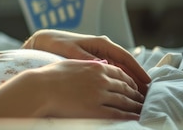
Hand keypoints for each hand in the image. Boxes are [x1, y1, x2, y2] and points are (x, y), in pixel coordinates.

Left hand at [23, 29, 150, 93]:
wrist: (45, 41)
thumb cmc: (57, 44)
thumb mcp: (72, 51)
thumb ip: (87, 59)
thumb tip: (103, 66)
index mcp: (101, 43)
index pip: (125, 57)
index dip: (137, 70)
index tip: (147, 81)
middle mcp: (103, 48)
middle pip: (125, 64)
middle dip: (137, 78)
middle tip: (146, 94)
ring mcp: (100, 54)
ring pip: (120, 69)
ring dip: (129, 80)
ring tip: (138, 95)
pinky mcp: (94, 61)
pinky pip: (111, 71)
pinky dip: (118, 80)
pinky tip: (122, 91)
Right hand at [29, 59, 144, 118]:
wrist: (39, 88)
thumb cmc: (50, 75)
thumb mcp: (71, 63)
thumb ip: (88, 64)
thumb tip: (100, 65)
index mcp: (96, 66)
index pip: (120, 72)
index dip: (130, 80)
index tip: (134, 85)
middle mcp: (101, 79)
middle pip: (125, 87)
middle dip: (136, 94)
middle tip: (142, 99)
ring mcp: (99, 94)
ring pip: (124, 100)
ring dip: (135, 105)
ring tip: (141, 109)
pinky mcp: (95, 109)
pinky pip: (117, 114)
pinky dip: (129, 116)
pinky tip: (134, 118)